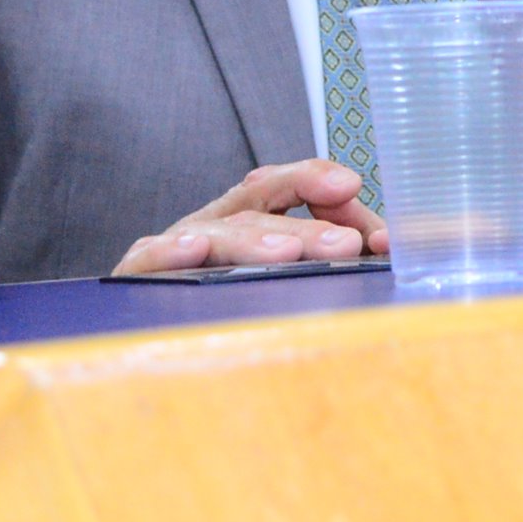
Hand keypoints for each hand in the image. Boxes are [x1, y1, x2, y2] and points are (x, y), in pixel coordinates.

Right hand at [113, 160, 388, 275]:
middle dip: (307, 223)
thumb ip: (331, 254)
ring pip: (217, 232)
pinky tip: (195, 250)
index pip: (292, 185)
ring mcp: (176, 245)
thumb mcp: (284, 274)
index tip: (375, 232)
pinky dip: (170, 251)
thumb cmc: (227, 301)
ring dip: (255, 239)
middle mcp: (215, 221)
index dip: (331, 194)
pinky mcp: (138, 274)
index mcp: (250, 213)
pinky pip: (149, 257)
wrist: (147, 336)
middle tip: (346, 244)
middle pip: (261, 203)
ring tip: (287, 252)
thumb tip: (385, 247)